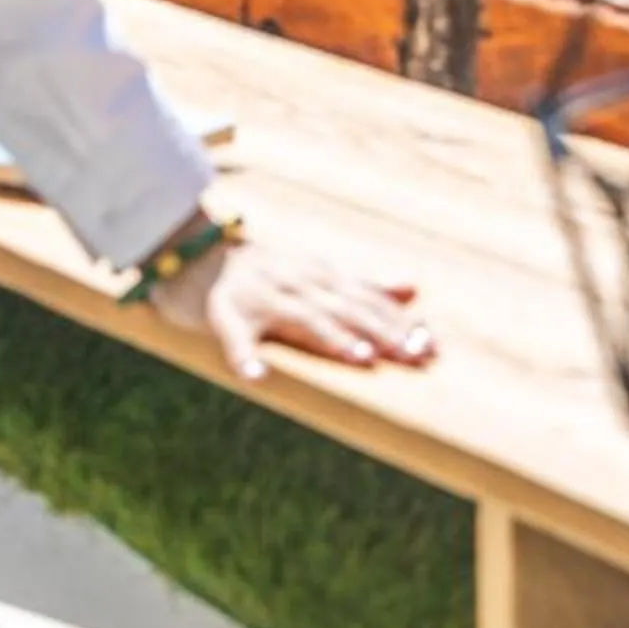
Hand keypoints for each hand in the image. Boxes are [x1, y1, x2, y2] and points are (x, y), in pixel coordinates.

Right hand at [150, 230, 433, 383]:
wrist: (195, 250)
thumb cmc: (265, 272)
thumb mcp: (317, 272)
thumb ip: (363, 283)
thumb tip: (414, 288)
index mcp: (319, 277)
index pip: (366, 301)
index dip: (399, 324)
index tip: (433, 347)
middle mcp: (296, 282)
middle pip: (345, 309)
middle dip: (382, 333)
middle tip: (415, 356)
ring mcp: (260, 296)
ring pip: (301, 317)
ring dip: (332, 337)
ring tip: (361, 359)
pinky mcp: (223, 312)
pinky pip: (233, 337)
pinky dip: (244, 357)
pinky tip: (257, 377)